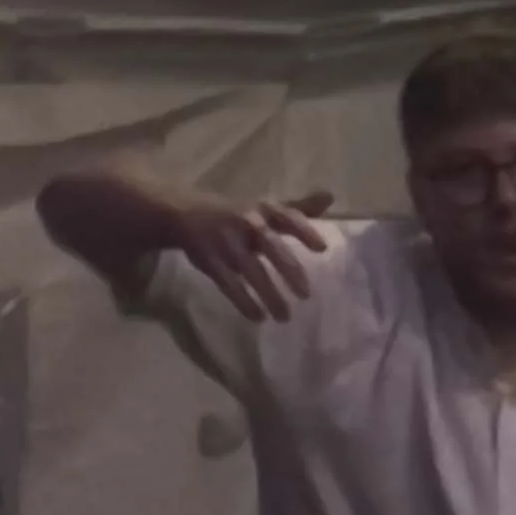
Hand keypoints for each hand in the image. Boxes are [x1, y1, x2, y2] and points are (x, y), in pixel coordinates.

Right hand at [173, 194, 330, 324]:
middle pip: (270, 246)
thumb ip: (298, 208)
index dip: (304, 231)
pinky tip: (258, 317)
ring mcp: (227, 243)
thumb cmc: (236, 212)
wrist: (185, 213)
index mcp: (262, 209)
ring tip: (284, 316)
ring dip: (268, 294)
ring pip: (251, 271)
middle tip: (305, 294)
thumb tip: (330, 198)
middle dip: (288, 270)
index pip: (287, 216)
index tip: (322, 249)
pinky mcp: (211, 262)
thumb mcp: (265, 207)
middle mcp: (246, 223)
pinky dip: (244, 301)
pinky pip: (229, 284)